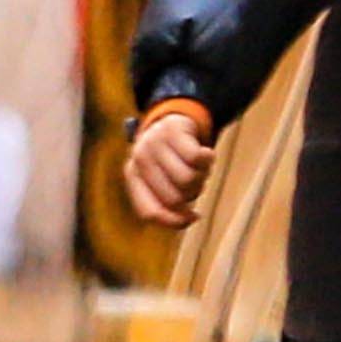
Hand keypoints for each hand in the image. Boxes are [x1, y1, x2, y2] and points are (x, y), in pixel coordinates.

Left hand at [120, 99, 218, 228]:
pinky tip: (206, 154)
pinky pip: (198, 158)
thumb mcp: (160, 180)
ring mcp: (154, 143)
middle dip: (192, 195)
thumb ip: (168, 204)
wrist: (170, 120)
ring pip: (188, 179)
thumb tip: (187, 220)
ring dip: (201, 177)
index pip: (149, 211)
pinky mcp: (173, 130)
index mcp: (133, 176)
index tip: (192, 218)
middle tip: (195, 182)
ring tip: (197, 167)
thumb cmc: (167, 159)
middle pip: (175, 198)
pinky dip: (208, 159)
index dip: (173, 221)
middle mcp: (139, 159)